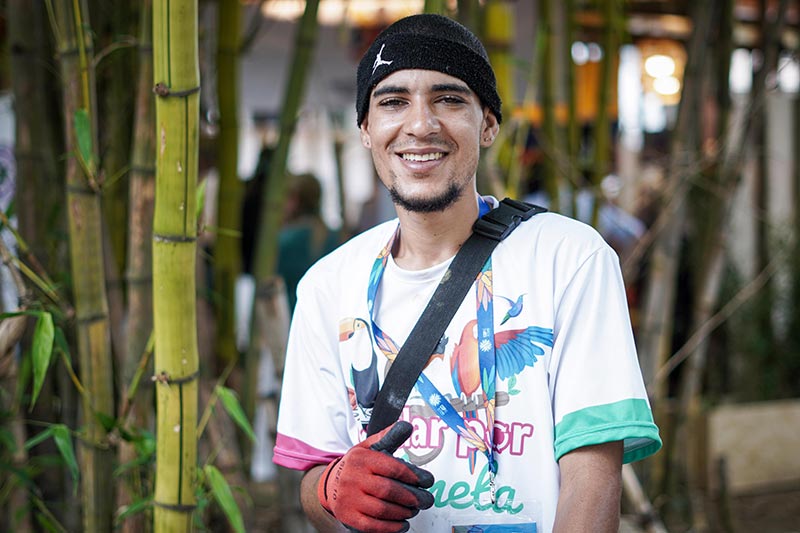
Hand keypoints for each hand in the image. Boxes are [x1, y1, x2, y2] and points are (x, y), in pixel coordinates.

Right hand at [317, 421, 433, 532]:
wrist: (329, 483)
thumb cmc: (356, 466)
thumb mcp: (368, 447)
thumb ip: (388, 437)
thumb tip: (407, 426)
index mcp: (361, 459)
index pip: (392, 468)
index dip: (413, 476)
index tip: (426, 481)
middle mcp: (353, 478)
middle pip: (388, 490)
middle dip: (412, 497)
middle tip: (426, 500)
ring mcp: (348, 498)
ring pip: (382, 509)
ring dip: (403, 512)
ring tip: (413, 510)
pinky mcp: (348, 516)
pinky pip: (372, 525)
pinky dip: (391, 527)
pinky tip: (402, 524)